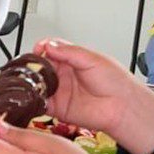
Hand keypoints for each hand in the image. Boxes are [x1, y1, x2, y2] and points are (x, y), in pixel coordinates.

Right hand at [36, 39, 153, 153]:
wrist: (121, 106)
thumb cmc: (115, 82)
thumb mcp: (92, 59)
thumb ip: (70, 52)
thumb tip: (50, 45)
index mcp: (73, 60)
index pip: (51, 50)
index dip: (42, 48)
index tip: (37, 49)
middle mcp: (65, 75)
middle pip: (41, 67)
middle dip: (34, 66)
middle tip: (31, 66)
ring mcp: (60, 91)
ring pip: (38, 85)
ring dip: (32, 82)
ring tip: (31, 79)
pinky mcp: (58, 108)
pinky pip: (41, 104)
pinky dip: (34, 100)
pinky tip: (34, 95)